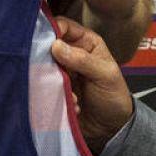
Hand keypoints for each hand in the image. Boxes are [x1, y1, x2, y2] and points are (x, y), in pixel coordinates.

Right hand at [49, 16, 133, 152]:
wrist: (110, 129)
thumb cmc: (114, 97)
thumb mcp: (106, 75)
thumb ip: (83, 60)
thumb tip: (56, 46)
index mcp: (85, 42)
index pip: (62, 26)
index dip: (52, 30)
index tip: (46, 44)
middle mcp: (69, 53)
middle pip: (46, 45)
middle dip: (46, 58)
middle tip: (52, 72)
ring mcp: (58, 71)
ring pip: (41, 66)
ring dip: (51, 81)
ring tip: (69, 94)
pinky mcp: (51, 88)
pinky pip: (42, 85)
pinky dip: (52, 94)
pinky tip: (71, 104)